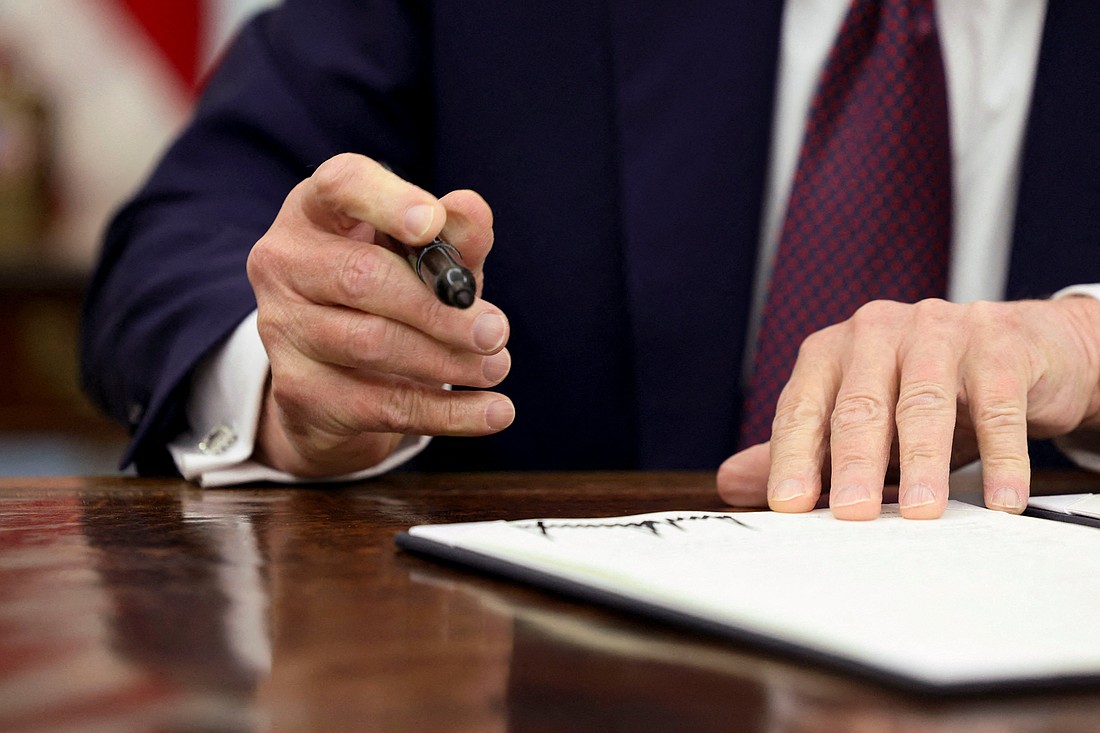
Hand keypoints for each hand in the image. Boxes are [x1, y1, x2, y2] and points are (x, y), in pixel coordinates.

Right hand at [246, 154, 513, 476]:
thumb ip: (454, 234)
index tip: (432, 222)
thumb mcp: (427, 258)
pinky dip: (446, 412)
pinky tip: (493, 412)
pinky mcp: (298, 391)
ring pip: (371, 345)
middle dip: (438, 308)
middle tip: (497, 330)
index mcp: (317, 209)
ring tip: (497, 366)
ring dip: (447, 361)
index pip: (342, 184)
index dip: (387, 200)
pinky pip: (380, 405)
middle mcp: (285, 261)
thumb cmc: (389, 291)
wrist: (339, 377)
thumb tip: (471, 210)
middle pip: (361, 278)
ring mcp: (282, 327)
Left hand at [717, 297, 1099, 518]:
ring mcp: (939, 332)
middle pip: (859, 404)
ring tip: (920, 510)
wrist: (1016, 345)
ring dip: (923, 461)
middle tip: (851, 512)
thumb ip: (801, 448)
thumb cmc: (923, 388)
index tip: (788, 504)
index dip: (794, 456)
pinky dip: (1001, 457)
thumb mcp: (859, 417)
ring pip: (924, 403)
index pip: (803, 408)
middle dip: (853, 462)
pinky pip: (997, 407)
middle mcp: (877, 333)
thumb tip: (730, 482)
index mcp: (831, 351)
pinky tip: (1001, 499)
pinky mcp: (998, 346)